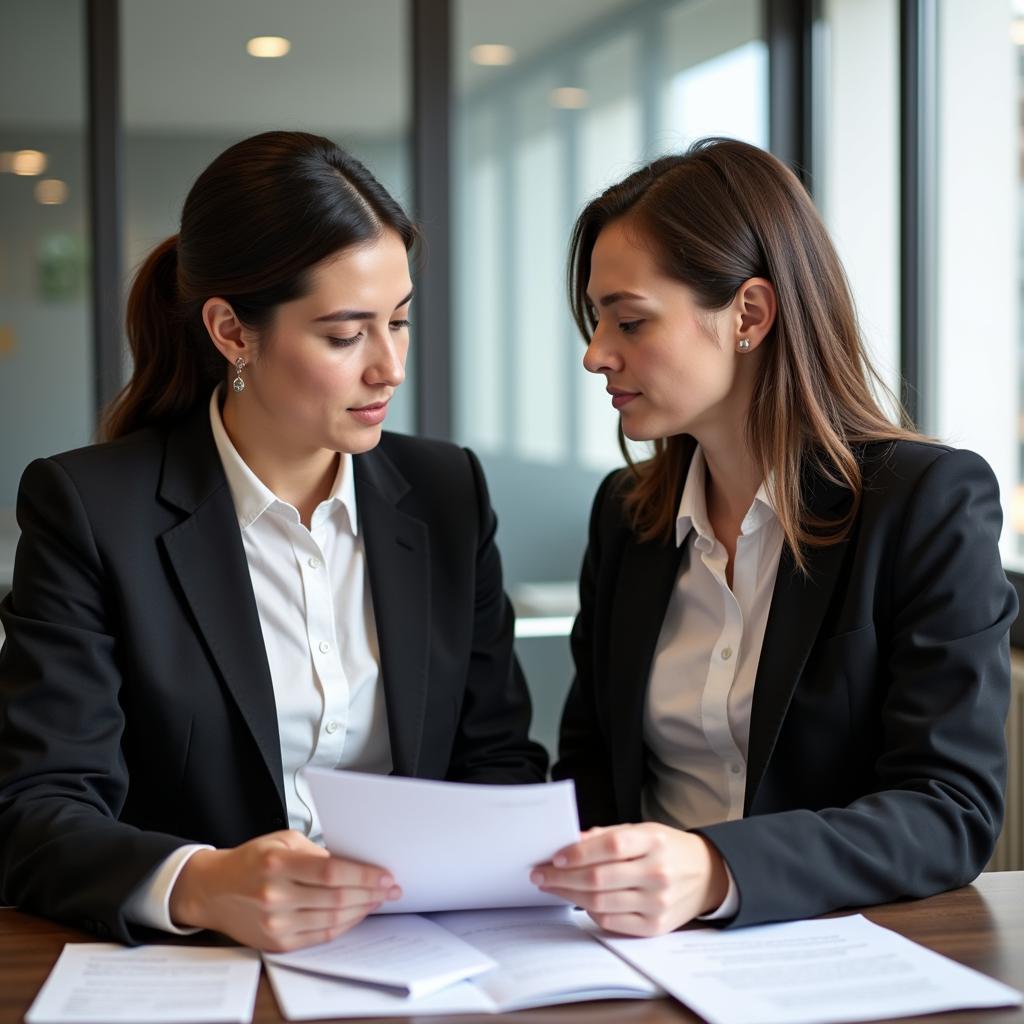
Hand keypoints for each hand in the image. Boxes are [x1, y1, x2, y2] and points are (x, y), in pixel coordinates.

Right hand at [168, 830, 400, 950]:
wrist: (213, 890)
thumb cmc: (251, 860)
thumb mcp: (282, 841)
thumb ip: (317, 853)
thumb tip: (354, 864)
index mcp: (277, 865)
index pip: (332, 872)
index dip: (364, 875)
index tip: (385, 874)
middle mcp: (275, 897)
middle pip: (336, 899)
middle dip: (371, 893)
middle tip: (391, 887)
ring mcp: (275, 924)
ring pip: (332, 920)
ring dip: (362, 910)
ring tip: (379, 899)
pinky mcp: (277, 943)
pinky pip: (321, 936)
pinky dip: (344, 925)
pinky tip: (357, 914)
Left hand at [530, 823, 728, 936]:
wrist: (706, 875)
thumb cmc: (666, 849)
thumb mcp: (642, 831)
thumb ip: (606, 835)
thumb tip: (570, 842)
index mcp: (654, 842)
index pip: (610, 846)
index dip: (578, 852)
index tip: (553, 857)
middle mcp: (658, 873)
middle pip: (599, 878)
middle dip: (562, 877)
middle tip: (540, 875)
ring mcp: (658, 903)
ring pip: (601, 902)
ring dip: (569, 895)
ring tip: (552, 887)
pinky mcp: (655, 926)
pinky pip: (612, 922)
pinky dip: (590, 911)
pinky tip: (579, 901)